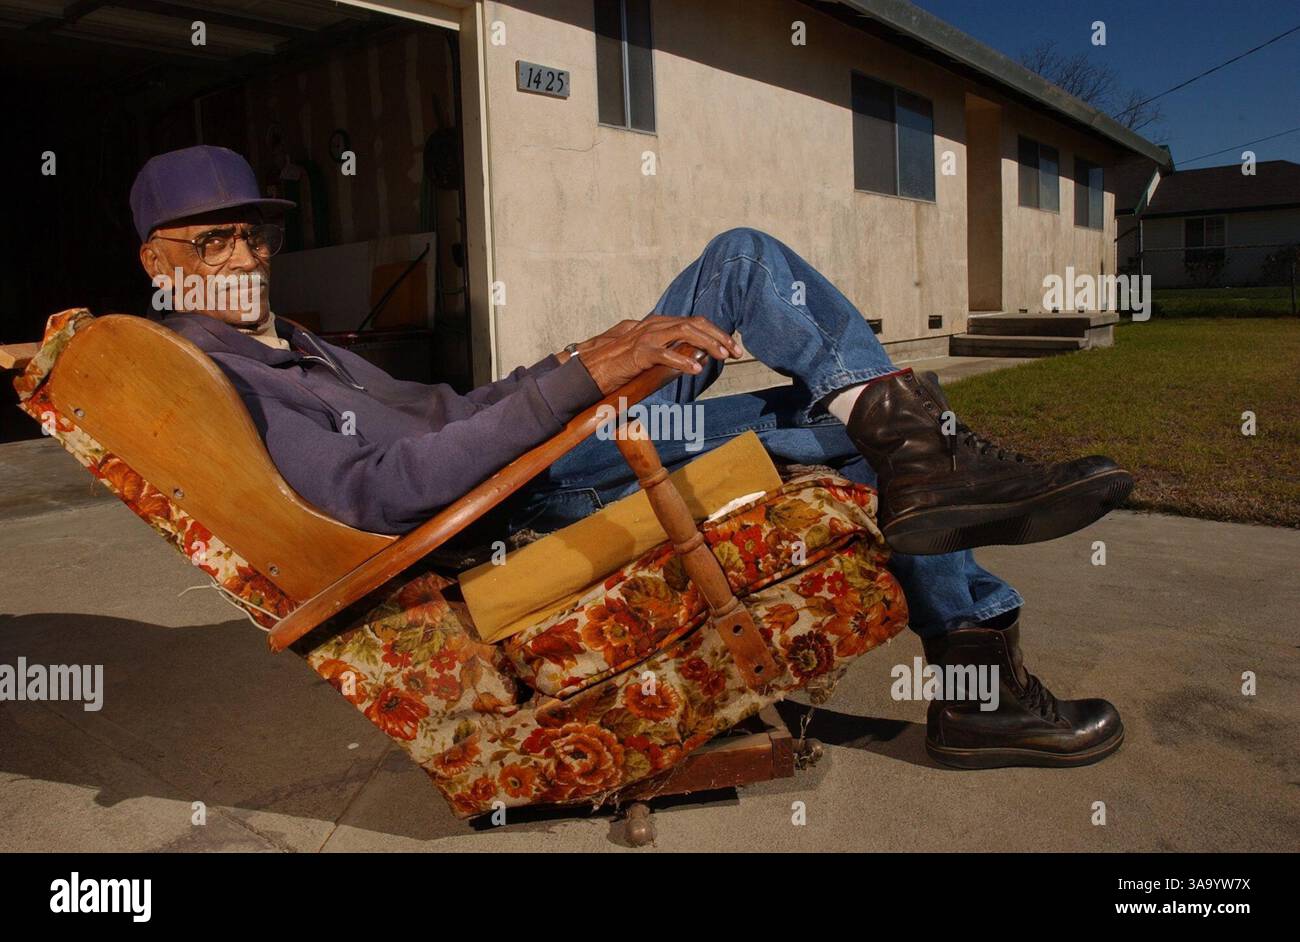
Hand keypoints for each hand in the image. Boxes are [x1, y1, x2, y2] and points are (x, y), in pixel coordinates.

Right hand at [578, 315, 742, 394]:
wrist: (588, 368)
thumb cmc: (619, 366)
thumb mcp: (650, 356)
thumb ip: (672, 353)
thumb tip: (699, 358)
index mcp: (658, 324)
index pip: (695, 322)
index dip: (716, 332)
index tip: (733, 347)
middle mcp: (654, 325)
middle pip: (695, 323)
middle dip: (719, 336)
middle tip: (737, 352)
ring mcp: (645, 336)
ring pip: (684, 331)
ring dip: (708, 343)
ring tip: (722, 356)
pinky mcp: (636, 352)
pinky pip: (664, 354)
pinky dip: (682, 361)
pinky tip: (696, 369)